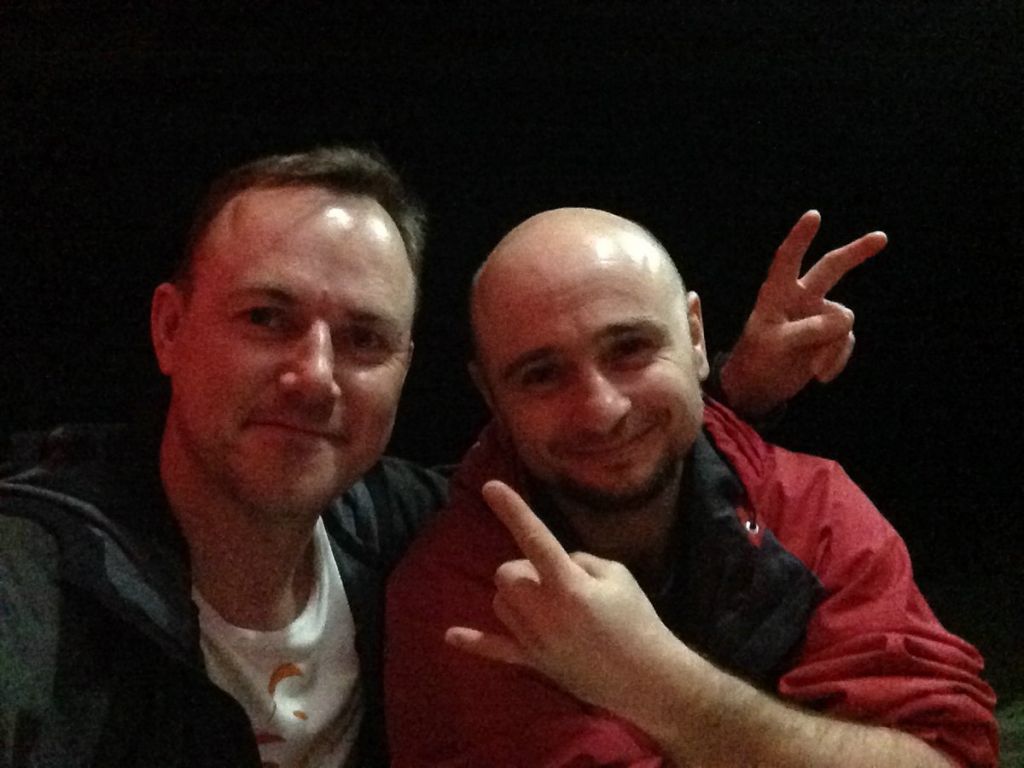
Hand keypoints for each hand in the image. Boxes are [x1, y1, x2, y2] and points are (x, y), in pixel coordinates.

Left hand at [446, 481, 678, 712]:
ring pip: (499, 601)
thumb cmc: (638, 621)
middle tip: (557, 579)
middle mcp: (544, 611)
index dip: (512, 510)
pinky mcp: (532, 661)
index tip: (490, 487)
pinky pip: (495, 649)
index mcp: (569, 585)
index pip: (534, 538)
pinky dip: (474, 641)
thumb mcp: (618, 575)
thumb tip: (558, 563)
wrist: (646, 679)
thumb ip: (580, 561)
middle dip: (524, 568)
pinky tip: (450, 635)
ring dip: (515, 594)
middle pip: (506, 572)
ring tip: (547, 604)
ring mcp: (534, 639)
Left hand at [720, 210, 886, 416]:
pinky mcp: (828, 335)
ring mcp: (816, 315)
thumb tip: (845, 321)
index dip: (800, 237)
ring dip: (833, 347)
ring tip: (814, 369)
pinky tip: (821, 376)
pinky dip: (837, 359)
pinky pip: (846, 340)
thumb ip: (810, 330)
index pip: (788, 259)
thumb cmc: (757, 361)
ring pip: (843, 320)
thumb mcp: (777, 346)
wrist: (758, 390)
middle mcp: (799, 298)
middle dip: (856, 252)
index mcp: (777, 294)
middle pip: (831, 268)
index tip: (814, 215)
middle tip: (882, 237)